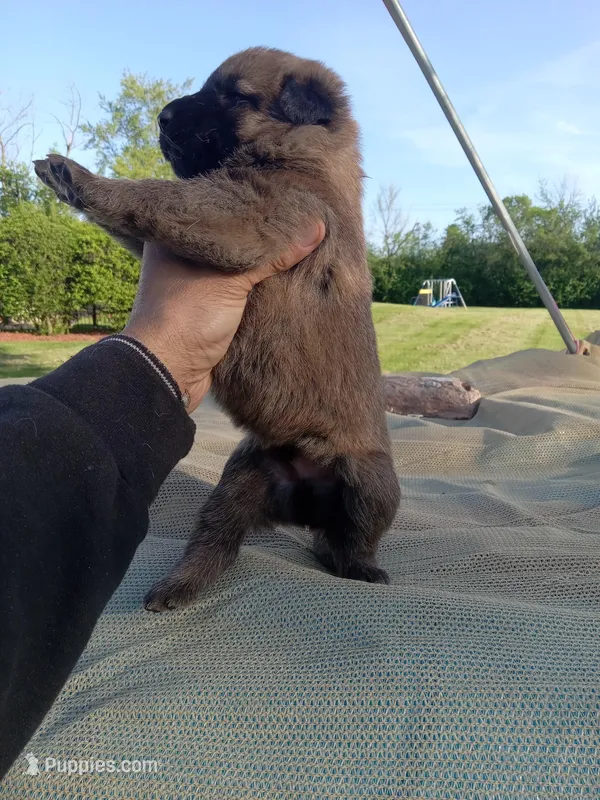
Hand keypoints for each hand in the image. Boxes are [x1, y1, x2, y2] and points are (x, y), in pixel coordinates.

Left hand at [122, 222, 324, 411]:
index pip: (219, 209)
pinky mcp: (208, 309)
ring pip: (237, 266)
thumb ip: (273, 255)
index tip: (284, 194)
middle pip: (231, 238)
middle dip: (262, 235)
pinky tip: (285, 278)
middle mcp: (181, 256)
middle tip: (300, 216)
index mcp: (174, 236)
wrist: (168, 373)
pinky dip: (258, 288)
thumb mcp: (231, 280)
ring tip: (300, 243)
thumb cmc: (187, 316)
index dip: (250, 203)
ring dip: (262, 264)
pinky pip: (239, 291)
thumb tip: (317, 227)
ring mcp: (194, 284)